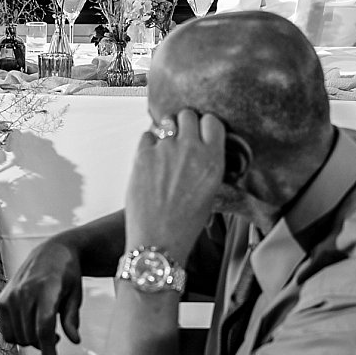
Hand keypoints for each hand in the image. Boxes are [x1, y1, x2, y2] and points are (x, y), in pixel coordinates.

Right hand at [0, 236, 83, 354]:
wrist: (51, 252)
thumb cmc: (67, 274)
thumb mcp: (76, 294)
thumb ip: (72, 318)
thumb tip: (74, 340)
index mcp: (46, 288)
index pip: (43, 327)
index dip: (48, 351)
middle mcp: (24, 292)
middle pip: (30, 336)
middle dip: (43, 345)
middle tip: (56, 337)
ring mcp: (10, 295)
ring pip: (17, 337)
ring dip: (31, 341)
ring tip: (44, 329)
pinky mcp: (1, 300)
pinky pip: (6, 331)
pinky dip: (18, 335)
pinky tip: (29, 326)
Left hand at [126, 108, 226, 261]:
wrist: (159, 239)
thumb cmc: (185, 222)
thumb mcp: (210, 191)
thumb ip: (206, 164)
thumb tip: (200, 147)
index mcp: (213, 160)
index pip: (212, 122)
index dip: (204, 125)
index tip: (200, 131)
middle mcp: (191, 150)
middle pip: (187, 115)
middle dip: (184, 124)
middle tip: (180, 138)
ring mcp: (165, 150)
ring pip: (166, 121)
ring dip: (166, 130)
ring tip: (164, 148)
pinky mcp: (143, 155)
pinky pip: (146, 135)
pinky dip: (148, 144)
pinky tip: (150, 160)